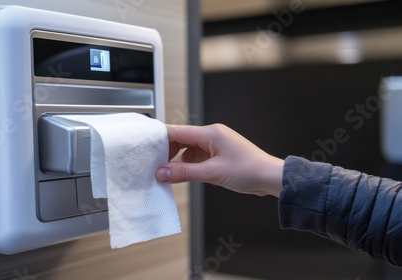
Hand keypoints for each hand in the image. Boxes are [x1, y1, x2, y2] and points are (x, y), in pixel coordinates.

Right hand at [155, 124, 283, 196]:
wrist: (270, 178)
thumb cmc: (249, 170)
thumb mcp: (212, 173)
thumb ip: (184, 173)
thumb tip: (162, 173)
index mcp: (210, 133)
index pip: (177, 131)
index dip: (160, 139)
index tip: (146, 147)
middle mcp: (211, 135)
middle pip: (180, 139)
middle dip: (166, 152)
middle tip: (154, 165)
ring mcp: (215, 145)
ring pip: (187, 150)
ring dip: (177, 161)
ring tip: (166, 173)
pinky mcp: (218, 155)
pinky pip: (196, 158)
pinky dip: (187, 166)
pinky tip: (181, 175)